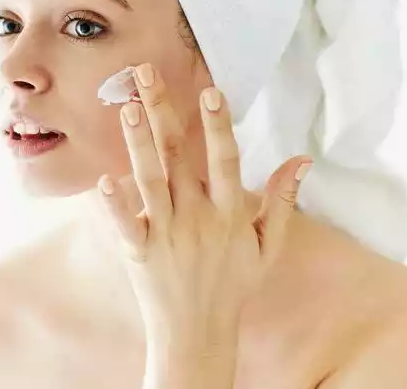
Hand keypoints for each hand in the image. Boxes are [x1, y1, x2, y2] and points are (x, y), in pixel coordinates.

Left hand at [97, 64, 309, 386]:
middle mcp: (197, 217)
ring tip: (129, 107)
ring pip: (151, 180)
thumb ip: (283, 200)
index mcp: (230, 212)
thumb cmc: (234, 284)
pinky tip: (104, 180)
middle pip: (178, 155)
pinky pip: (126, 224)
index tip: (209, 89)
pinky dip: (116, 204)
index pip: (225, 158)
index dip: (217, 124)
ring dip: (139, 143)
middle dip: (164, 111)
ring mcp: (166, 233)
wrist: (199, 332)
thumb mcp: (269, 245)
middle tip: (146, 72)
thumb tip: (302, 159)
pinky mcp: (139, 251)